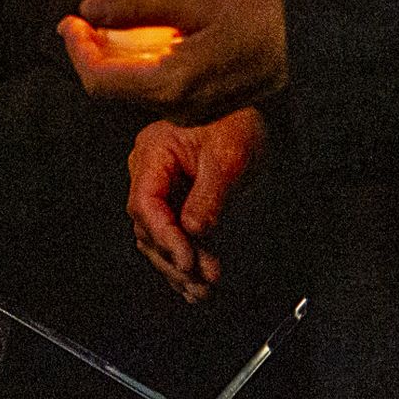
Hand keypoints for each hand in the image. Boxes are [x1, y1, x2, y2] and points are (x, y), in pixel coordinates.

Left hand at [60, 0, 287, 121]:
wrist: (311, 44)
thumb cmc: (259, 17)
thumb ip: (135, 6)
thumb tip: (89, 10)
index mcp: (172, 83)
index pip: (99, 81)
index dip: (75, 51)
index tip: (68, 23)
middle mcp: (178, 107)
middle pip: (111, 90)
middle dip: (89, 54)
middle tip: (79, 21)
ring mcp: (193, 112)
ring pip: (132, 92)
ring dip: (112, 61)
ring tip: (104, 27)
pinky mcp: (205, 107)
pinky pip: (156, 92)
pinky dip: (137, 68)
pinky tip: (140, 41)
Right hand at [126, 107, 266, 303]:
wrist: (252, 107)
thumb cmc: (237, 120)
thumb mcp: (228, 156)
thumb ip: (209, 195)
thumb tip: (194, 231)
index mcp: (153, 152)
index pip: (146, 204)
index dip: (165, 237)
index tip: (189, 262)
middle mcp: (149, 170)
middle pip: (147, 226)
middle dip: (173, 258)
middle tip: (202, 283)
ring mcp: (160, 185)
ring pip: (156, 236)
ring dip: (177, 265)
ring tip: (202, 291)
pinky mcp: (176, 199)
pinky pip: (171, 234)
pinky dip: (182, 259)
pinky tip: (194, 283)